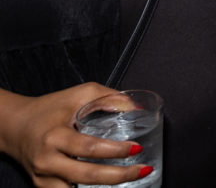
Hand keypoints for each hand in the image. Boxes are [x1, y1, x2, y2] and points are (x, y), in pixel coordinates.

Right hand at [0, 83, 150, 187]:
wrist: (15, 126)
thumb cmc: (49, 109)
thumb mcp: (79, 94)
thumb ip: (109, 97)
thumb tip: (138, 108)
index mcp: (55, 136)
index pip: (89, 147)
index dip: (116, 150)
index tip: (137, 148)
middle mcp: (47, 160)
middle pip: (86, 175)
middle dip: (119, 176)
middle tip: (143, 170)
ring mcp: (43, 177)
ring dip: (104, 187)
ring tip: (128, 178)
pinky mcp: (42, 186)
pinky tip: (106, 184)